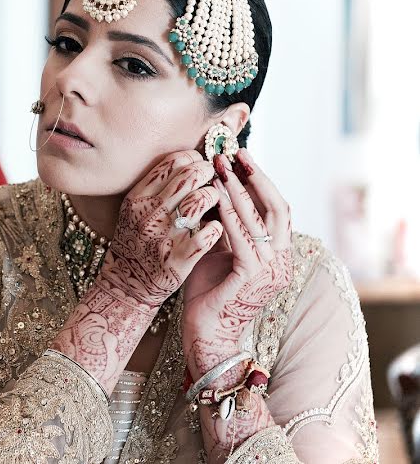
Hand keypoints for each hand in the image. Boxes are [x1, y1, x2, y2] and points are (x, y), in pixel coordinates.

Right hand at [50, 150, 223, 392]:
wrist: (127, 284)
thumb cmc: (136, 241)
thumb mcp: (135, 209)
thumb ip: (156, 186)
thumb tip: (188, 160)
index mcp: (137, 198)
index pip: (171, 163)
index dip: (192, 158)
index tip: (199, 164)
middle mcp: (149, 214)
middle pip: (189, 176)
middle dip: (208, 172)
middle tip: (214, 178)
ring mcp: (164, 236)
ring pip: (201, 200)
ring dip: (215, 197)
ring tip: (216, 201)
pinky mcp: (179, 259)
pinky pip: (208, 233)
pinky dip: (217, 227)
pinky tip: (217, 228)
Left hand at [183, 148, 293, 384]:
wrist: (205, 333)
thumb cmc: (208, 293)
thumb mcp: (218, 251)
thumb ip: (224, 225)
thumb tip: (217, 189)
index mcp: (277, 255)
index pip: (276, 209)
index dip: (261, 181)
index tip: (242, 157)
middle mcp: (281, 261)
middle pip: (278, 208)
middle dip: (256, 177)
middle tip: (236, 153)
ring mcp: (271, 270)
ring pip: (260, 220)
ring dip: (239, 190)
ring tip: (220, 167)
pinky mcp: (253, 278)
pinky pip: (244, 239)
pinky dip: (230, 214)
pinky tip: (216, 197)